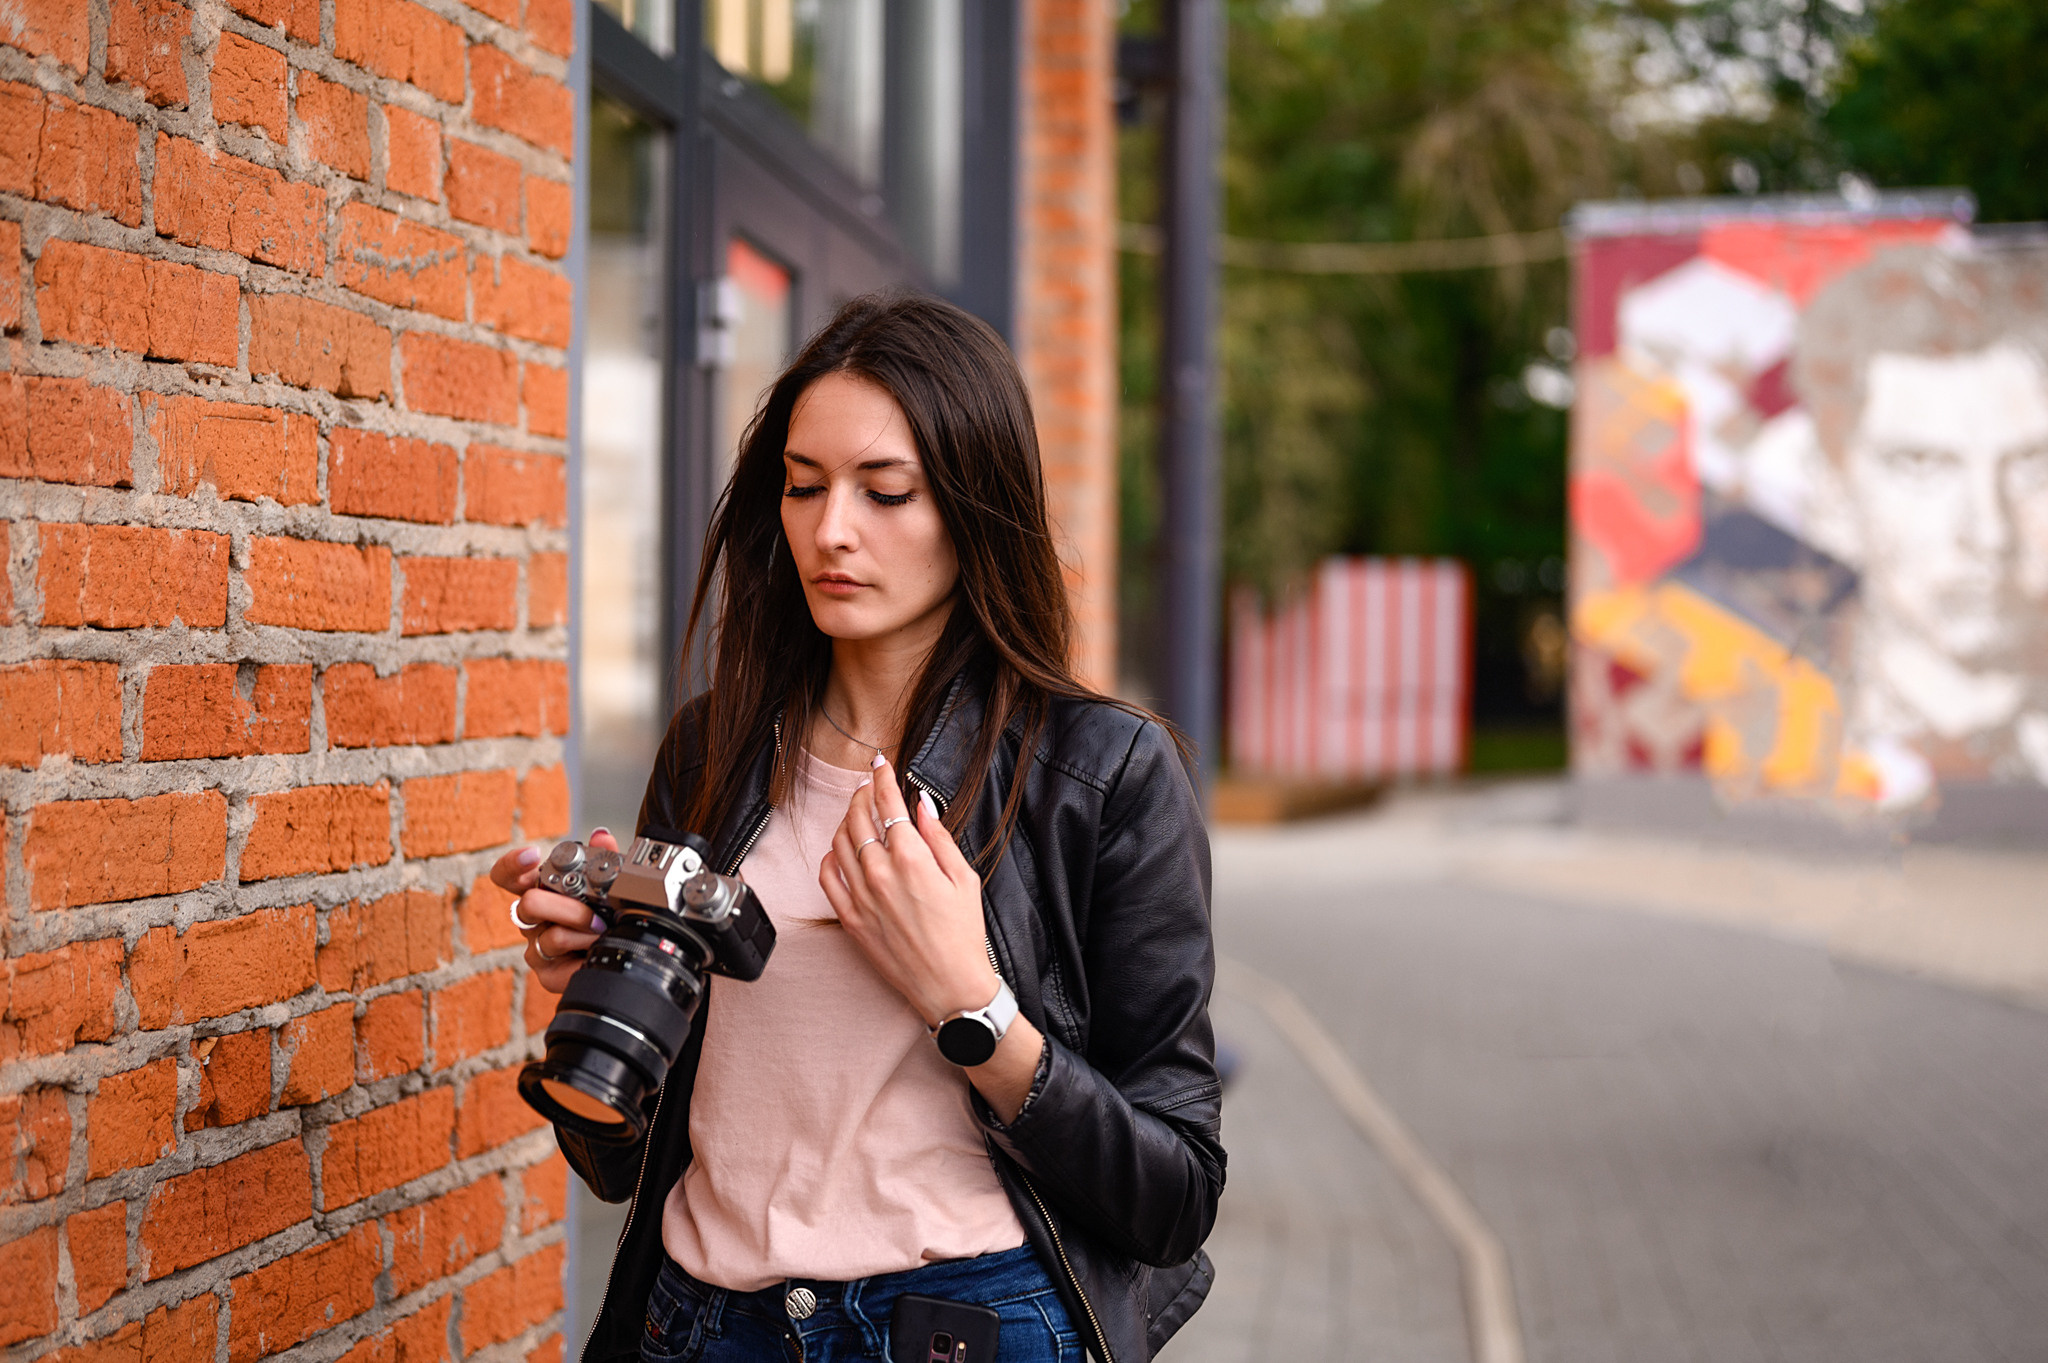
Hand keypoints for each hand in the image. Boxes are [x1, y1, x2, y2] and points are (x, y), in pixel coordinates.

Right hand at [488, 828, 617, 993]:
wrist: (625, 957)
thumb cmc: (610, 917)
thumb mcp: (611, 887)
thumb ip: (605, 860)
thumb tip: (601, 836)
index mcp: (541, 892)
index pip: (508, 876)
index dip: (512, 865)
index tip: (531, 855)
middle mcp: (533, 920)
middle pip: (529, 904)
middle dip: (567, 906)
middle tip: (595, 912)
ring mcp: (537, 948)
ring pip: (552, 936)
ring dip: (585, 933)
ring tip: (604, 931)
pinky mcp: (548, 974)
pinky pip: (563, 965)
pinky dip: (586, 955)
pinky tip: (597, 951)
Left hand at [819, 756, 1043, 1122]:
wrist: (949, 987)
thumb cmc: (964, 935)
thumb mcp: (964, 879)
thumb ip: (939, 837)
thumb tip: (922, 805)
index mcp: (912, 859)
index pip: (888, 803)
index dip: (883, 777)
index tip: (881, 762)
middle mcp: (880, 873)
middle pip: (859, 817)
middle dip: (863, 793)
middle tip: (870, 785)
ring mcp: (861, 896)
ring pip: (840, 841)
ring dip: (847, 819)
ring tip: (859, 812)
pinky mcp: (850, 918)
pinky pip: (828, 876)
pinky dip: (832, 855)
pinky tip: (843, 849)